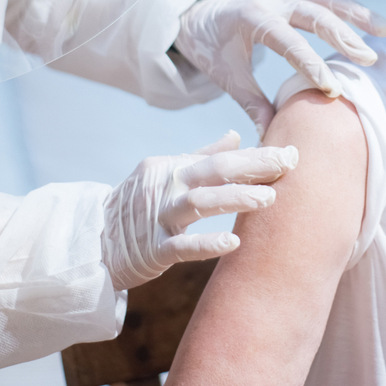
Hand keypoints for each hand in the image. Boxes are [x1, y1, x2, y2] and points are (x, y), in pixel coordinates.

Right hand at [101, 131, 296, 290]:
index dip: (256, 156)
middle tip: (288, 165)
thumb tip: (236, 136)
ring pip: (198, 204)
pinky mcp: (151, 249)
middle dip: (253, 167)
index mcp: (173, 168)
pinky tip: (234, 242)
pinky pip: (181, 246)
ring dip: (234, 198)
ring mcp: (157, 218)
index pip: (221, 158)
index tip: (291, 154)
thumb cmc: (138, 205)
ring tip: (269, 199)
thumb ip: (201, 156)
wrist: (94, 240)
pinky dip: (206, 244)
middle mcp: (166, 187)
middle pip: (214, 172)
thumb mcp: (167, 174)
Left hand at [174, 0, 385, 132]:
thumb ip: (250, 103)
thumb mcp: (225, 76)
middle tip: (368, 59)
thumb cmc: (210, 48)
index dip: (310, 65)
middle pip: (312, 15)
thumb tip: (271, 135)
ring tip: (383, 30)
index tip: (332, 89)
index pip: (286, 42)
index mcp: (251, 19)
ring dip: (355, 13)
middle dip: (342, 36)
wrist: (196, 16)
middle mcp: (271, 1)